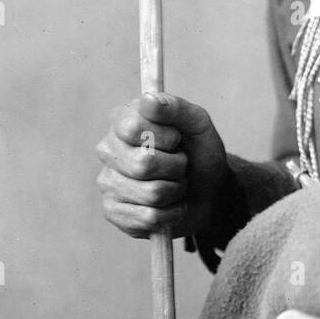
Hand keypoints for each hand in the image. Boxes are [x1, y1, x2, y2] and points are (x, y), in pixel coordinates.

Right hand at [96, 93, 227, 238]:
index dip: (165, 136)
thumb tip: (147, 100)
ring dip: (176, 190)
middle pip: (143, 164)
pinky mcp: (113, 212)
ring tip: (176, 183)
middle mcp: (108, 150)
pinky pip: (149, 218)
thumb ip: (175, 107)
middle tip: (180, 163)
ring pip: (151, 193)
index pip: (132, 127)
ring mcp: (108, 182)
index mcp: (123, 120)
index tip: (177, 138)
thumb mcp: (198, 124)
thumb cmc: (200, 152)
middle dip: (176, 166)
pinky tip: (170, 205)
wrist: (211, 191)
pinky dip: (172, 213)